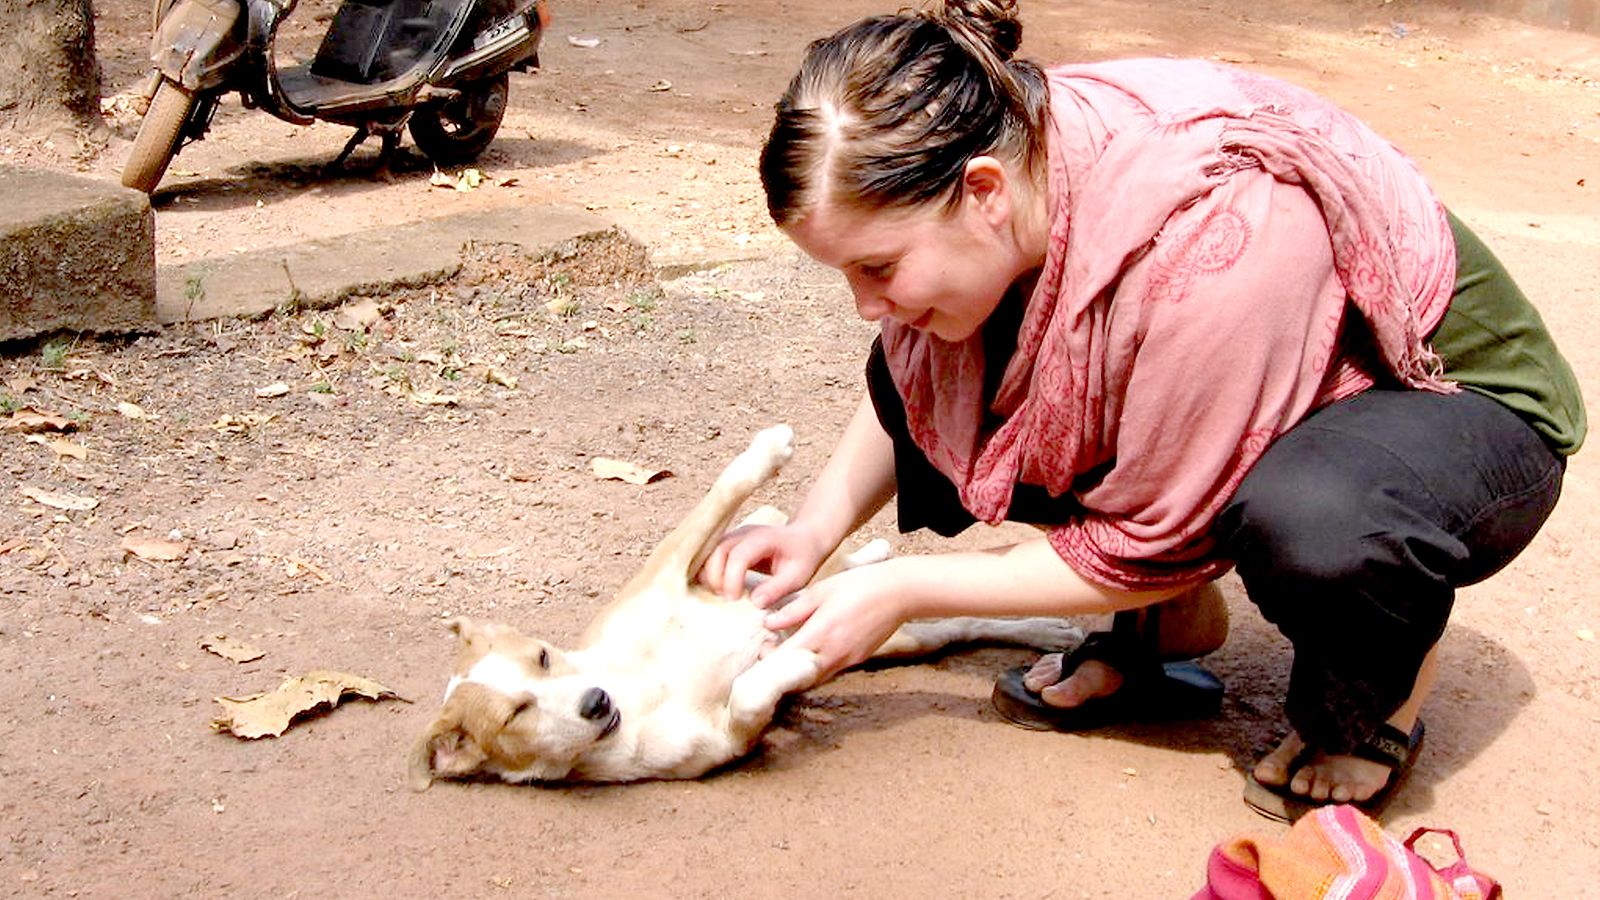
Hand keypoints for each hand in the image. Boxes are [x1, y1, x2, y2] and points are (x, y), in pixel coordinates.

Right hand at [698, 520, 829, 607]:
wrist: (804, 539)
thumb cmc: (802, 558)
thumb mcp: (798, 576)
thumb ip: (777, 588)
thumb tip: (755, 603)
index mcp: (764, 538)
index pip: (739, 556)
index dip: (732, 579)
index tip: (734, 600)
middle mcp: (745, 533)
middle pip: (718, 550)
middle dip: (716, 577)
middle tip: (726, 600)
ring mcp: (734, 536)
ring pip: (709, 551)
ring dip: (708, 575)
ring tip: (719, 595)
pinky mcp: (728, 543)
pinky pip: (709, 554)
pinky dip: (707, 571)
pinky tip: (716, 588)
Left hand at [765, 562, 909, 679]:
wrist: (899, 592)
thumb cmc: (859, 585)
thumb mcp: (821, 591)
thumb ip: (793, 610)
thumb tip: (768, 623)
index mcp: (820, 632)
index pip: (785, 659)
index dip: (768, 659)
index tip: (760, 650)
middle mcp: (833, 652)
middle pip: (798, 676)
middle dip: (781, 669)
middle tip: (770, 652)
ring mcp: (848, 660)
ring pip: (815, 676)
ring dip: (799, 670)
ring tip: (789, 650)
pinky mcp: (858, 660)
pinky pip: (831, 670)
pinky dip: (817, 665)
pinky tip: (814, 648)